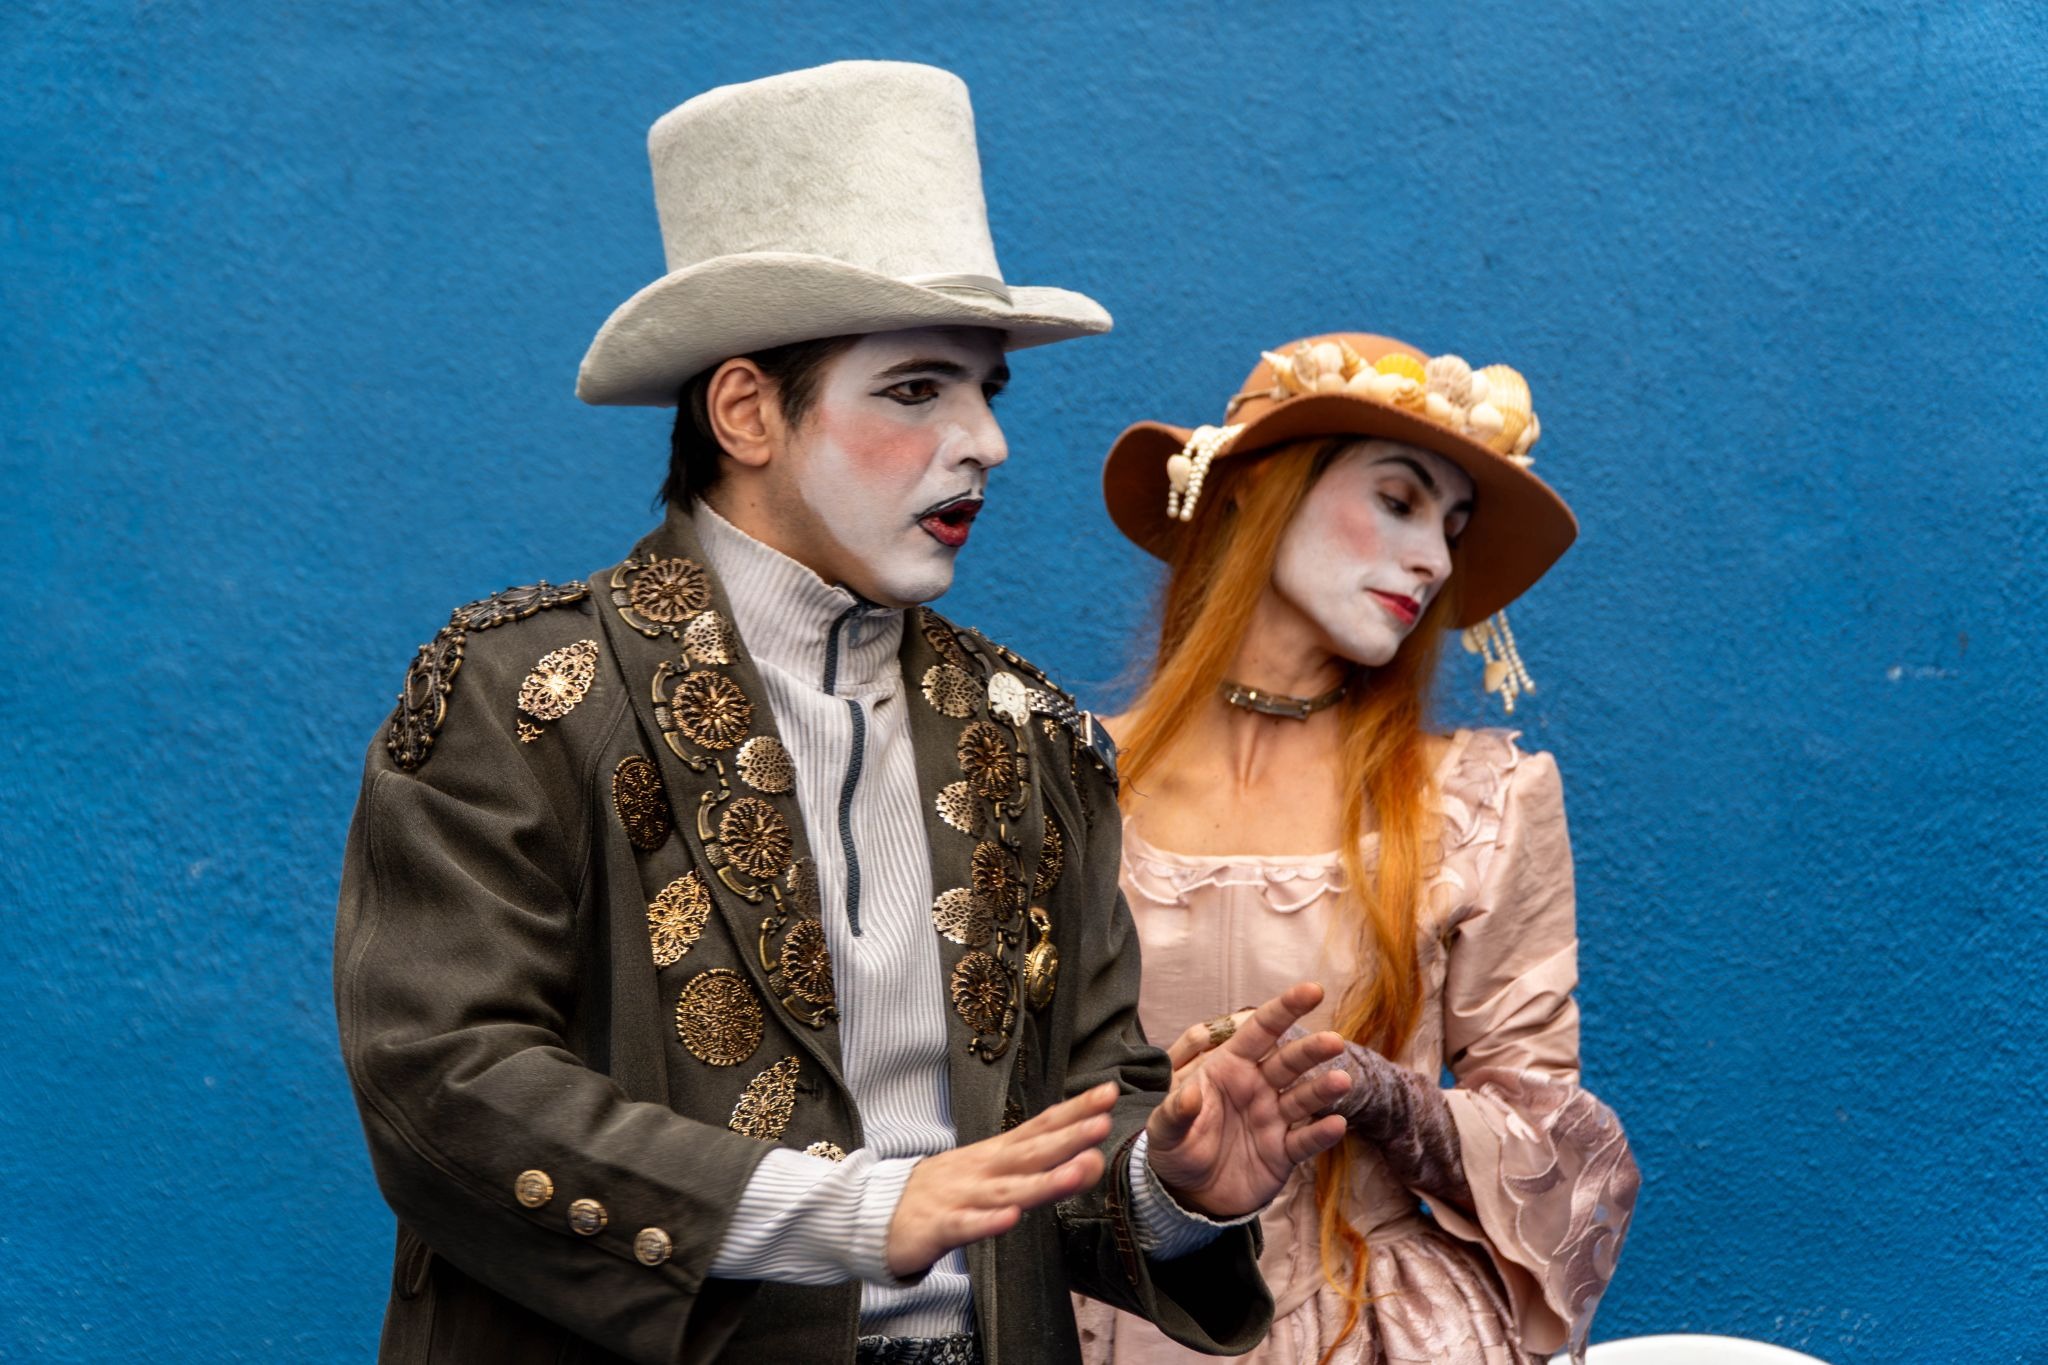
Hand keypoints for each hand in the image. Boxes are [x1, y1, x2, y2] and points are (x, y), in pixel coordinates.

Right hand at [885, 1081, 1115, 1278]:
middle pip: (1030, 1152)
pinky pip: (966, 1226)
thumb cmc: (942, 1192)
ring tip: (1078, 1170)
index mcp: (995, 1154)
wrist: (873, 1212)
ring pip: (1008, 1189)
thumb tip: (1089, 1160)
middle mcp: (982, 1169)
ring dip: (1044, 1181)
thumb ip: (1037, 1170)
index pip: (1040, 1127)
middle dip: (1068, 1138)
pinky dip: (988, 1222)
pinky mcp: (938, 1228)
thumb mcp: (990, 1174)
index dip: (1074, 1111)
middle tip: (1103, 1122)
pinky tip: (1011, 1219)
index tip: (1109, 1093)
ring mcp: (960, 1196)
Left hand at [1144, 982, 1353, 1219]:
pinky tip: (1336, 1124)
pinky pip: (1305, 1140)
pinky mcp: (1282, 1153)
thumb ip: (1175, 1111)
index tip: (1313, 990)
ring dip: (1323, 1089)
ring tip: (1342, 1081)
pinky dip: (1320, 1134)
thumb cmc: (1175, 1148)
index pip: (1260, 1031)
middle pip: (1289, 1061)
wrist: (1188, 1193)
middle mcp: (1257, 1087)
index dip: (1285, 1008)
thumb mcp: (1165, 1129)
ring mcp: (1273, 1119)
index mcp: (1229, 1068)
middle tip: (1334, 1041)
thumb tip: (1189, 1093)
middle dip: (1311, 1050)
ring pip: (1303, 1098)